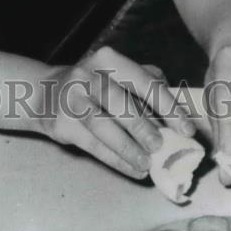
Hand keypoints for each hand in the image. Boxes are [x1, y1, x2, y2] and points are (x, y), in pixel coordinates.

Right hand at [40, 46, 196, 179]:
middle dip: (142, 125)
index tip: (186, 129)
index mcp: (108, 60)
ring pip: (102, 124)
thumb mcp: (116, 76)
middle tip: (162, 146)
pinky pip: (92, 144)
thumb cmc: (94, 86)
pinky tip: (133, 170)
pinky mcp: (62, 123)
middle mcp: (87, 75)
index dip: (167, 106)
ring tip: (147, 164)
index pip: (142, 80)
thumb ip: (145, 88)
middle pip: (117, 100)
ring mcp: (72, 98)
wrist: (44, 93)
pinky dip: (115, 159)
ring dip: (127, 147)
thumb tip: (180, 118)